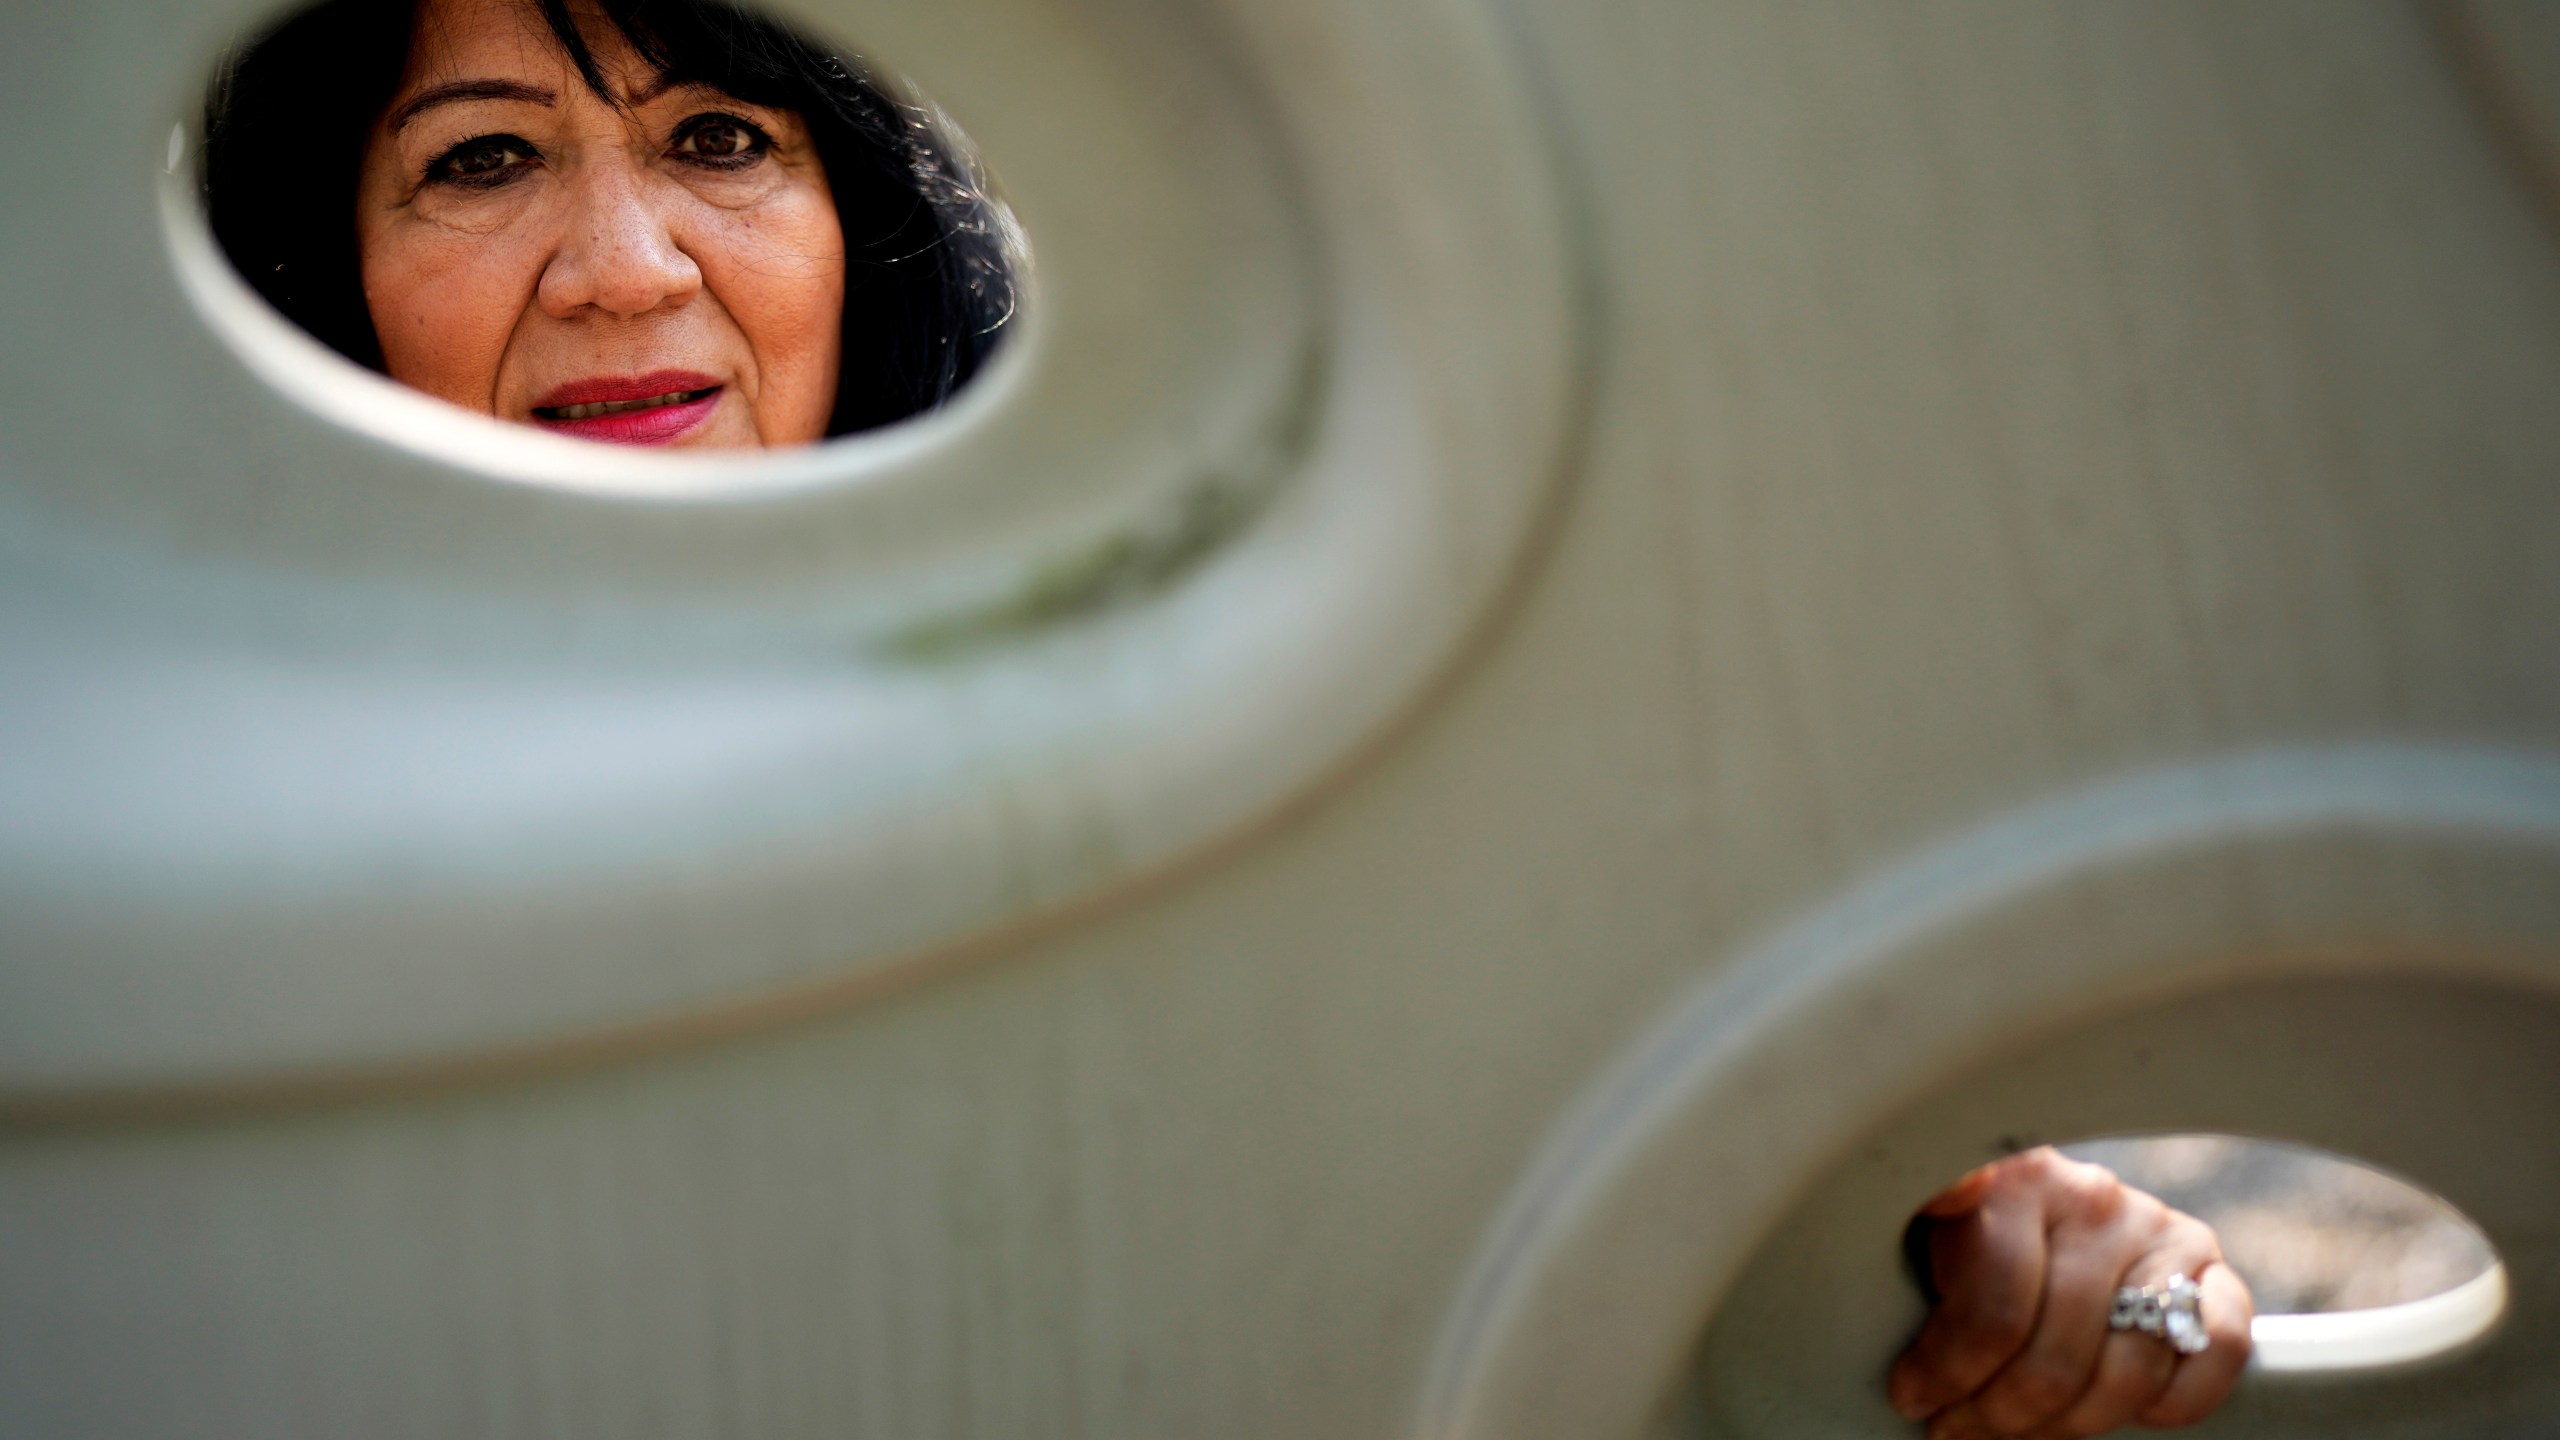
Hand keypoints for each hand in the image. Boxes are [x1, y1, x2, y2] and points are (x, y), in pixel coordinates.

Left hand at [1889, 1147, 2253, 1437]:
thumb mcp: (1916, 1222)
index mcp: (2011, 1180)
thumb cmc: (1957, 1234)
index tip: (1912, 1399)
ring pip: (2127, 1366)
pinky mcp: (2206, 1264)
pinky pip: (2216, 1346)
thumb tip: (1951, 1189)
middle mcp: (2090, 1197)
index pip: (1991, 1309)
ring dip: (2070, 1423)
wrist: (2030, 1208)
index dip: (1947, 1371)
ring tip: (2020, 1431)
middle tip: (1958, 1429)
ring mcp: (2155, 1229)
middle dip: (1997, 1412)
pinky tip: (2124, 1412)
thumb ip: (1925, 1208)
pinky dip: (2175, 1398)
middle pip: (2054, 1353)